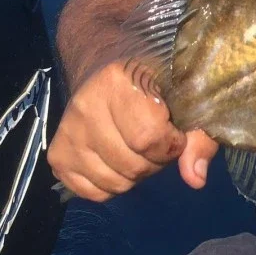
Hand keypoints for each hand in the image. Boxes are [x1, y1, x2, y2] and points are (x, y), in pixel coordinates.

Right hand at [48, 61, 218, 200]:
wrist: (107, 62)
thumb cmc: (154, 76)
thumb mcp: (185, 93)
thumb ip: (198, 136)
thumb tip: (196, 180)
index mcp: (118, 81)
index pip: (149, 138)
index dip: (172, 145)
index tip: (177, 133)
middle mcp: (85, 107)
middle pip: (132, 166)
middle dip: (157, 162)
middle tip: (160, 141)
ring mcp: (66, 133)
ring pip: (114, 183)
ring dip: (137, 175)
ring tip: (140, 148)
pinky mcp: (57, 155)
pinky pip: (93, 193)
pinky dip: (114, 185)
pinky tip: (120, 158)